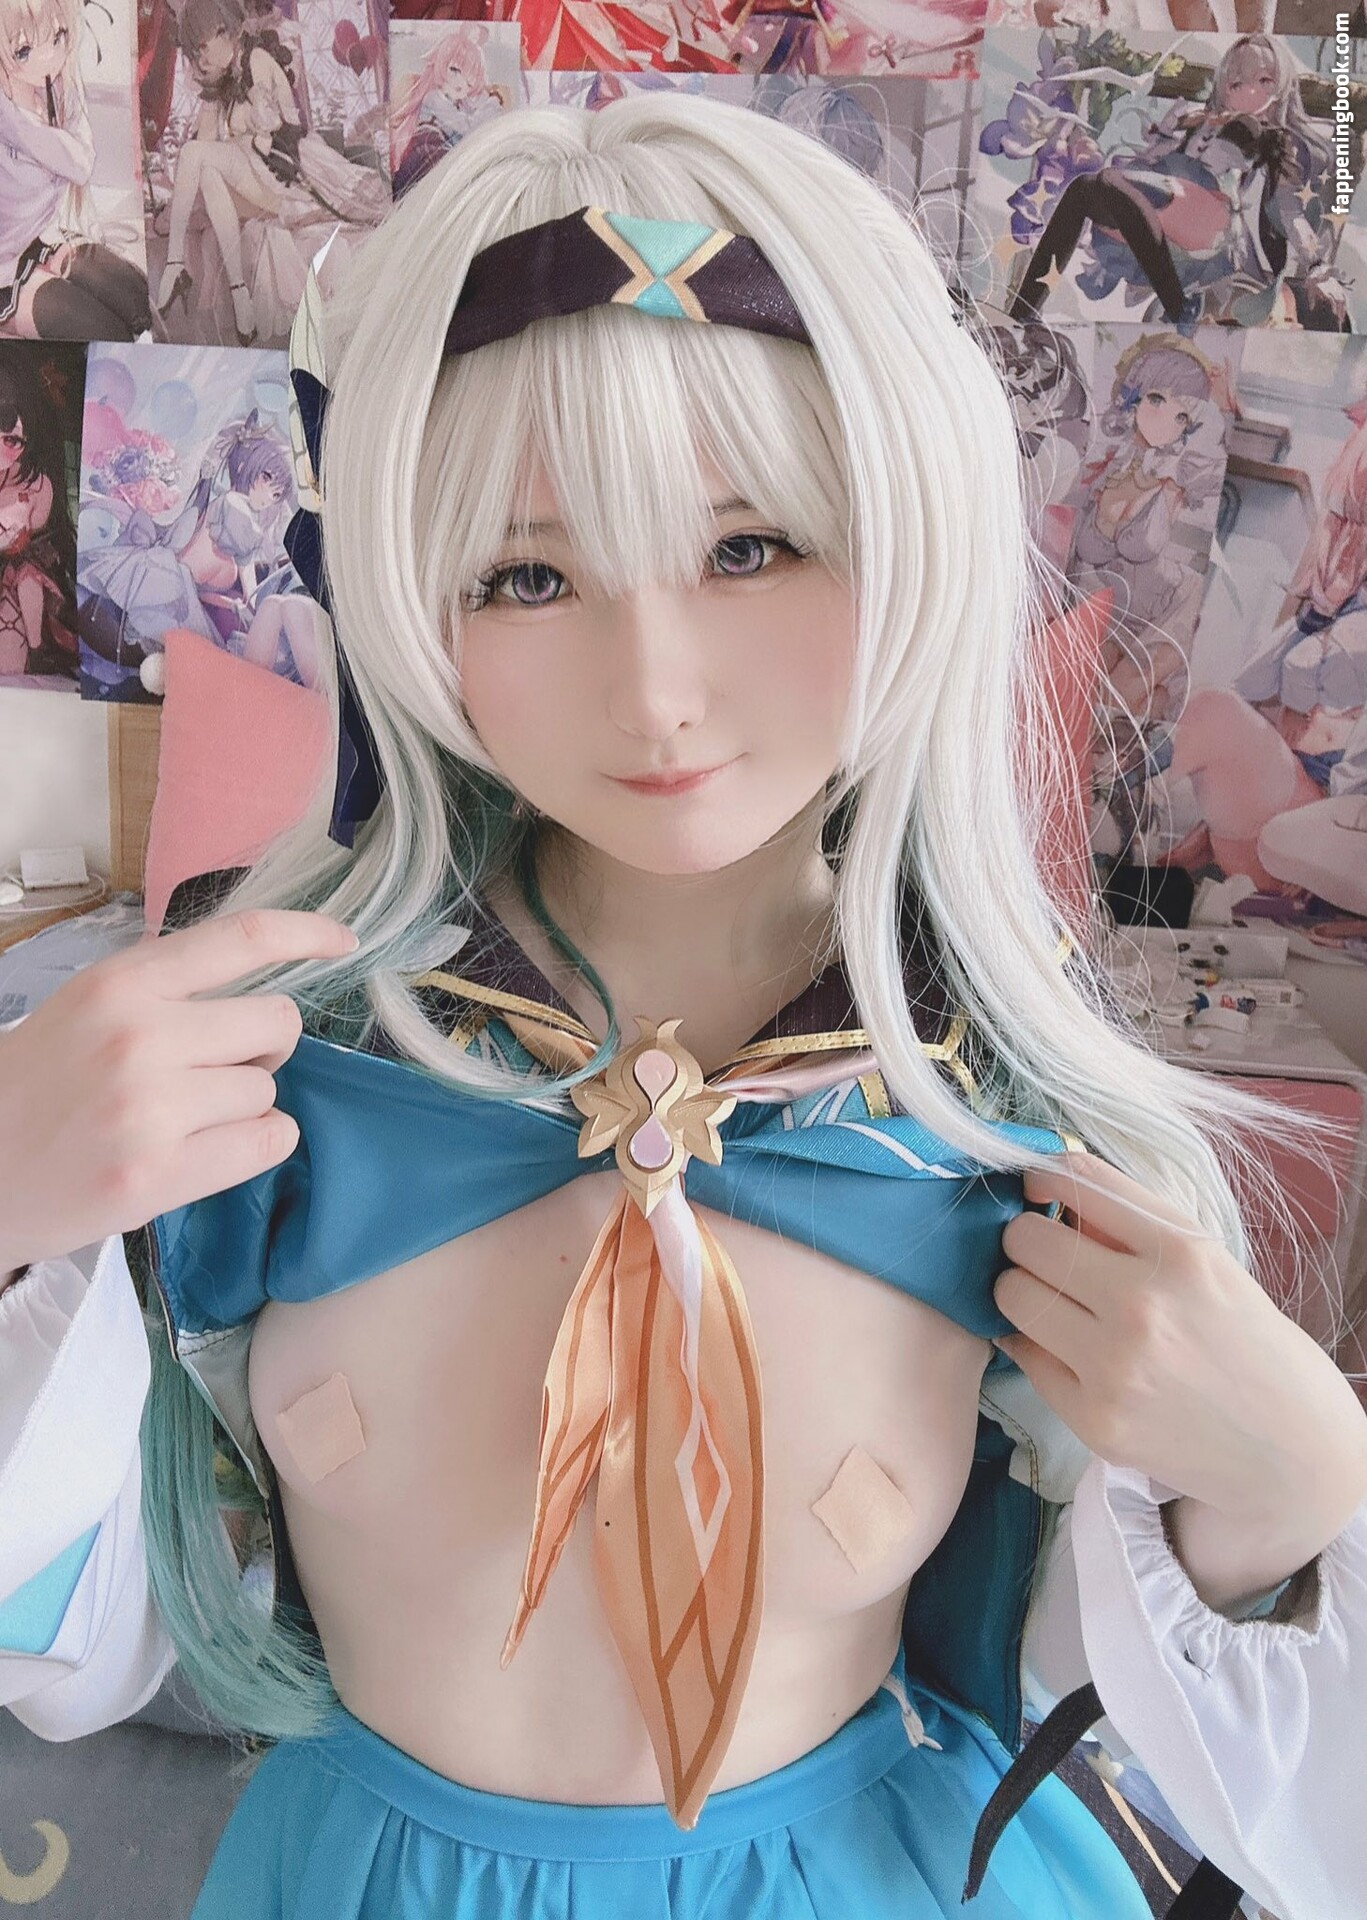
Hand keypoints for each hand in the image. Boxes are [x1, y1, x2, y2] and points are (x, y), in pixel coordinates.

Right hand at [0, 909, 357, 1273]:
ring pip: (268, 1090)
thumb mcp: (86, 1010)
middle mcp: (139, 1036)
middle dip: (263, 1050)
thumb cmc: (36, 1090)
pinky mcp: (157, 1174)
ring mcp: (149, 1107)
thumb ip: (165, 992)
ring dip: (244, 1106)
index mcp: (122, 984)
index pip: (240, 938)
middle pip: (276, 1023)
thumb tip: (258, 991)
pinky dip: (255, 1147)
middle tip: (216, 1073)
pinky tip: (206, 1152)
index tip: (345, 943)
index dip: (307, 933)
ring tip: (181, 1121)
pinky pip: (268, 1142)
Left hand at [993, 1151, 1366, 1589]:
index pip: (1077, 1184)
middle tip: (1039, 1249)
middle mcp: (1143, 1305)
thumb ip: (1131, 1225)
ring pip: (1012, 1295)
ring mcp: (1114, 1367)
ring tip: (1049, 1297)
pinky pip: (1024, 1355)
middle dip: (1025, 1238)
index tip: (1037, 1189)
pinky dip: (1032, 1342)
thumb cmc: (1244, 1340)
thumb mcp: (1207, 1262)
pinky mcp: (1093, 1419)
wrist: (1288, 1447)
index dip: (1043, 1179)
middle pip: (1028, 1240)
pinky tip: (1059, 1343)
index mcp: (1181, 1252)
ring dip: (1019, 1287)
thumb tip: (1055, 1195)